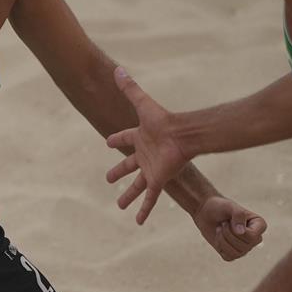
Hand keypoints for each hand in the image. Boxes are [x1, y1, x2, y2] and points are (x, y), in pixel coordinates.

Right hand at [105, 67, 188, 224]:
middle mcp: (145, 155)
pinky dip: (144, 210)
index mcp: (140, 137)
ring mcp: (151, 169)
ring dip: (128, 196)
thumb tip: (117, 69)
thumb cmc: (165, 120)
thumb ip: (130, 88)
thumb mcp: (143, 104)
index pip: (124, 139)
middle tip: (108, 179)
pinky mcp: (158, 181)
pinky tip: (138, 221)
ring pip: (137, 186)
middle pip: (129, 166)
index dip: (116, 140)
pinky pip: (150, 198)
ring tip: (120, 206)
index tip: (107, 142)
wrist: (184, 135)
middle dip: (118, 173)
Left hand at [194, 195, 266, 260]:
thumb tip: (241, 233)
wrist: (207, 213)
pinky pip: (228, 257)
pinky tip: (219, 237)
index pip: (253, 237)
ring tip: (220, 229)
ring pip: (236, 253)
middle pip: (245, 246)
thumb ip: (238, 215)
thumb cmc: (221, 207)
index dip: (238, 230)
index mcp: (259, 225)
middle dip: (228, 234)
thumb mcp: (230, 206)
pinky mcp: (233, 254)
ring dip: (223, 240)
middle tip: (224, 223)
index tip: (231, 219)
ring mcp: (245, 247)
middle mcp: (255, 238)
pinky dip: (220, 246)